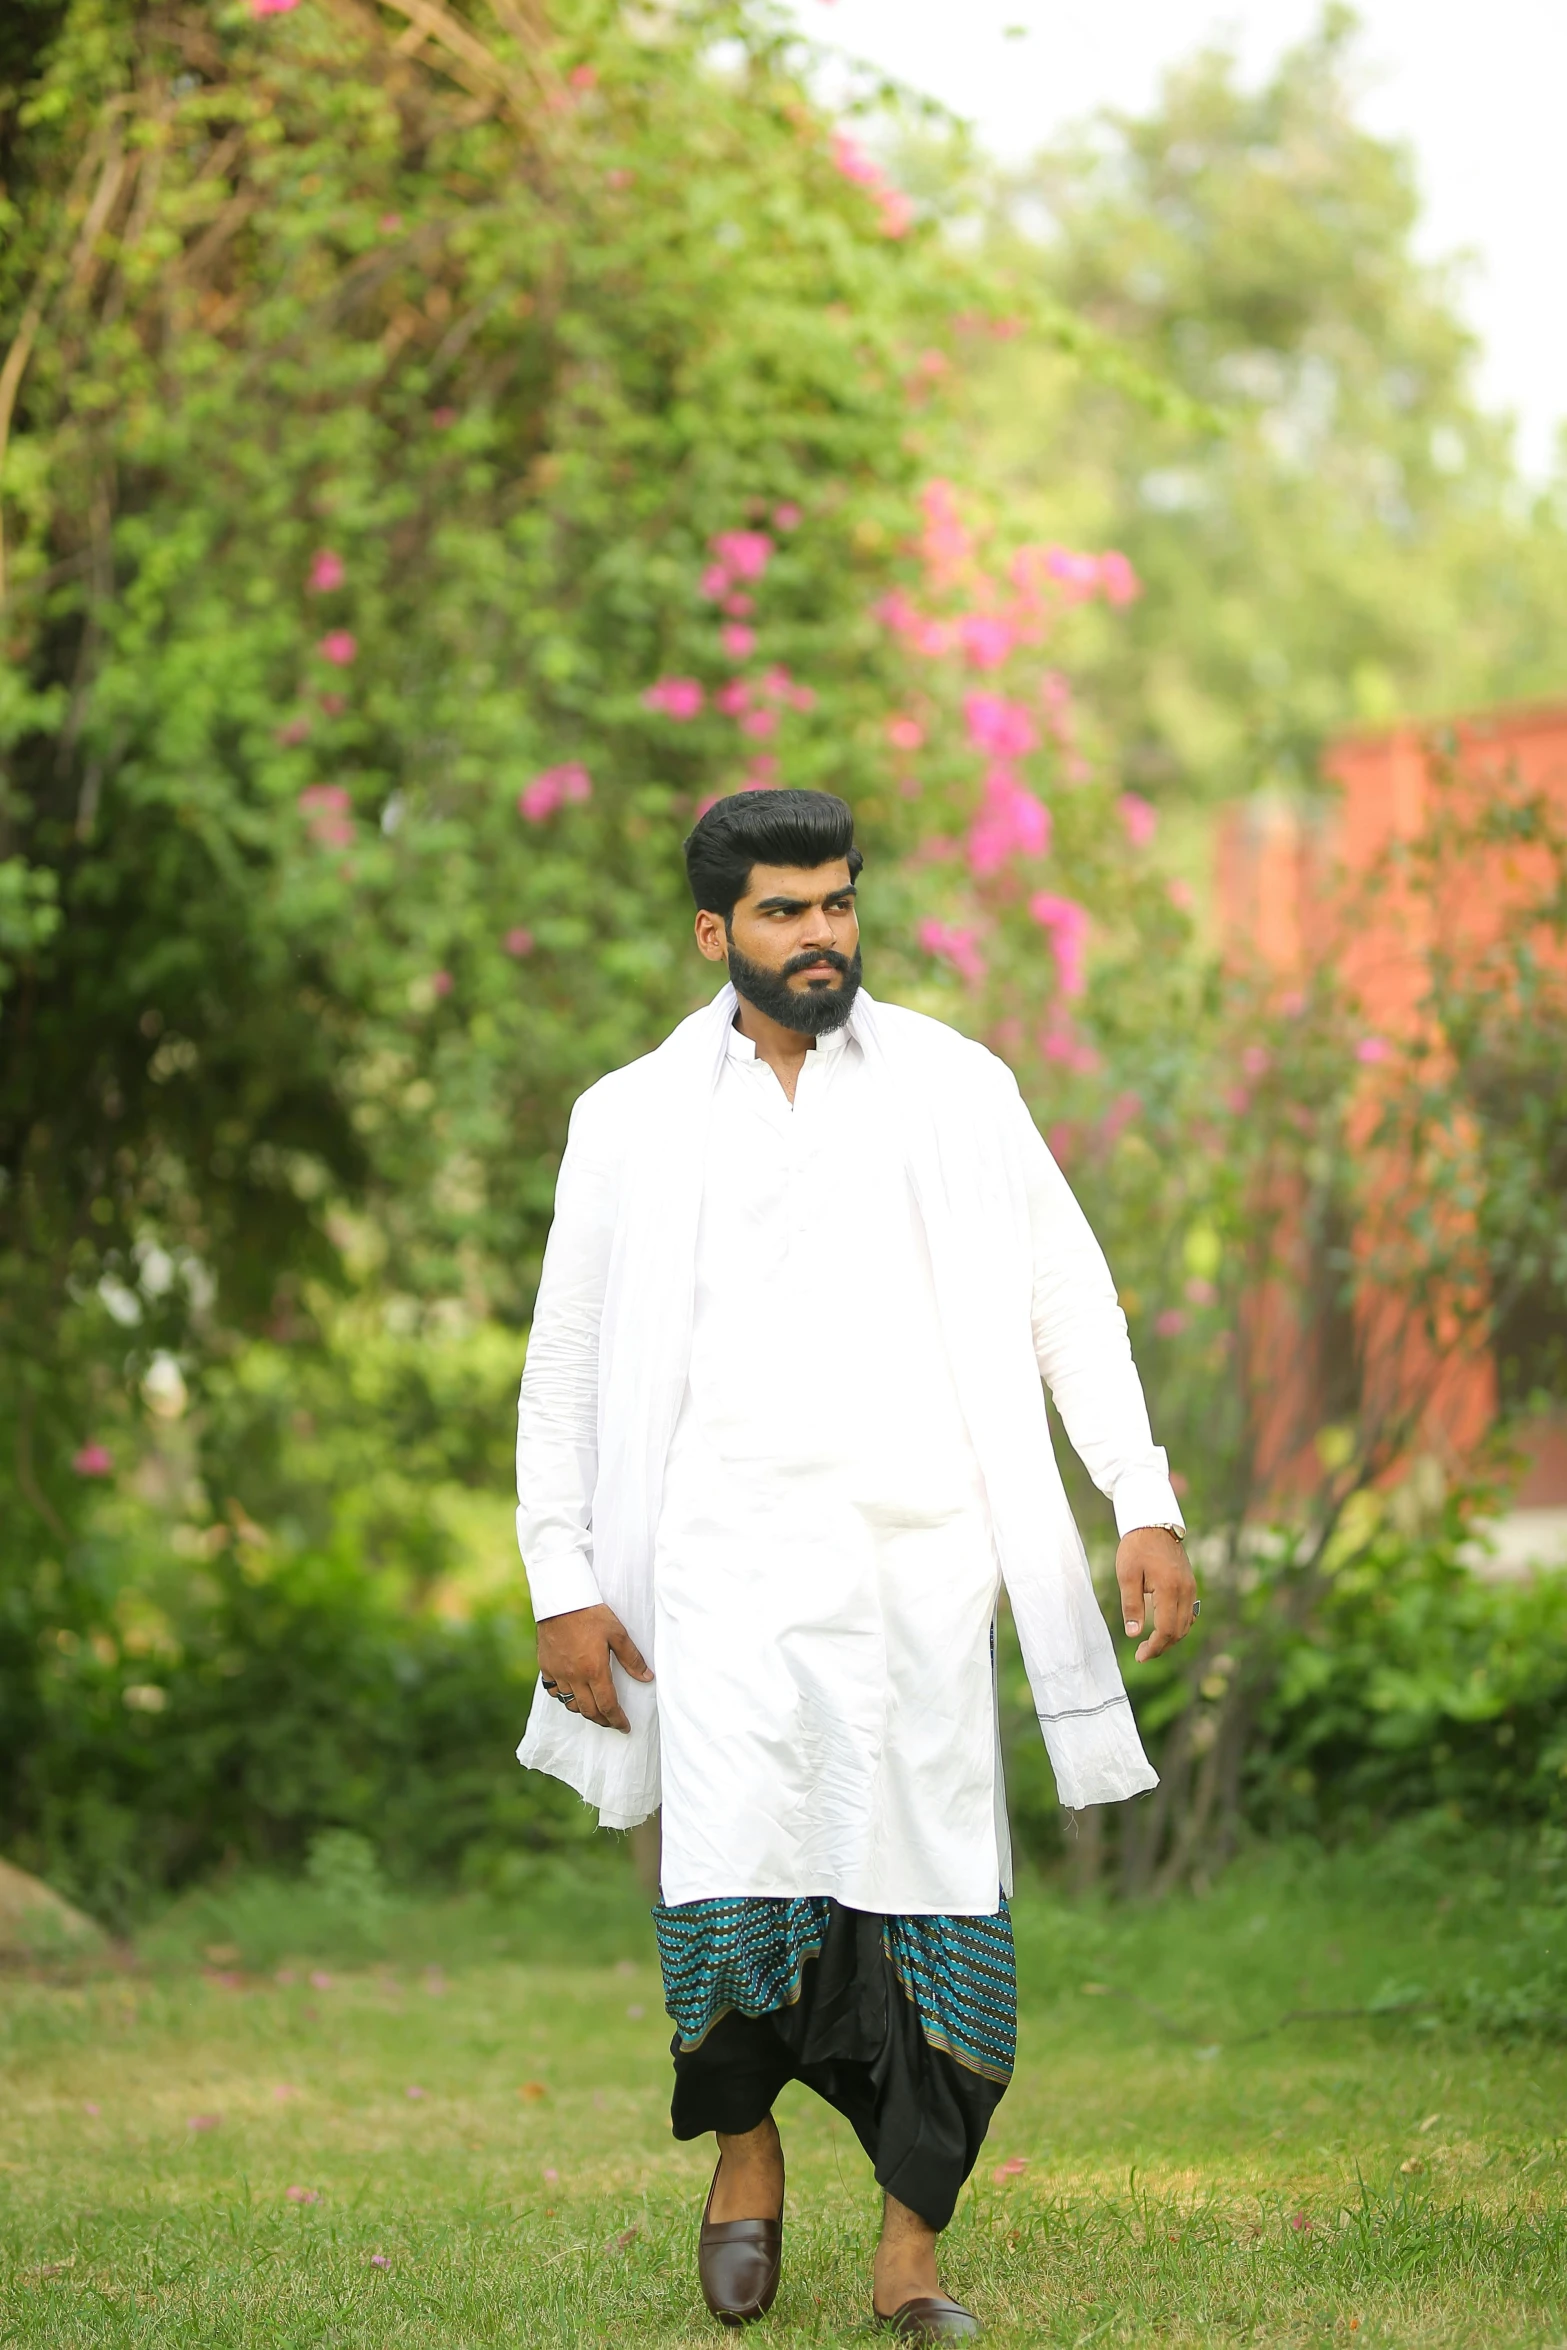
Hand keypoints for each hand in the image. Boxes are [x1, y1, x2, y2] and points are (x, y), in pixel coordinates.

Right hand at [534, 1603, 652, 1733]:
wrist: (560, 1600)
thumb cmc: (591, 1614)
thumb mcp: (618, 1633)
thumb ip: (632, 1658)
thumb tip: (647, 1677)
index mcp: (594, 1670)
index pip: (607, 1706)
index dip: (617, 1720)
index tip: (624, 1727)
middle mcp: (574, 1677)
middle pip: (588, 1710)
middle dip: (602, 1720)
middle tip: (612, 1721)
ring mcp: (557, 1673)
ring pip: (570, 1703)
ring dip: (584, 1710)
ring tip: (594, 1708)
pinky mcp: (545, 1666)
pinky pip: (554, 1691)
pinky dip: (564, 1696)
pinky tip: (572, 1691)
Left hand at [1115, 1527, 1196, 1663]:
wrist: (1154, 1523)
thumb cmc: (1136, 1548)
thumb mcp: (1127, 1575)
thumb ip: (1131, 1605)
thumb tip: (1133, 1634)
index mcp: (1169, 1588)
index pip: (1167, 1629)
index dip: (1154, 1647)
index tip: (1140, 1656)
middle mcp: (1185, 1590)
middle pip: (1179, 1631)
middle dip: (1162, 1646)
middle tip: (1142, 1653)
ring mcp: (1191, 1587)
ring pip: (1186, 1624)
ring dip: (1171, 1638)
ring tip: (1151, 1644)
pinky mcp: (1190, 1584)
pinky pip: (1189, 1613)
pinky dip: (1178, 1626)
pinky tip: (1163, 1628)